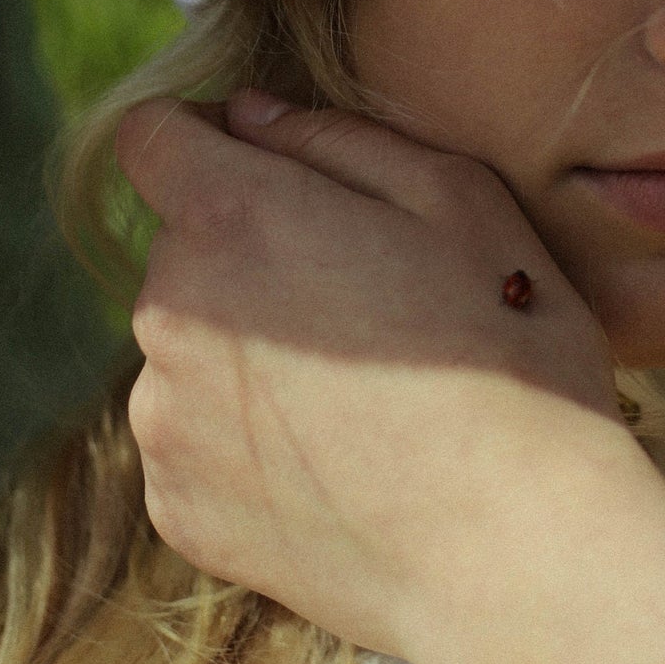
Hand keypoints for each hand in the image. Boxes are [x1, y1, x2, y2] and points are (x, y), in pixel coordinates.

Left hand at [119, 93, 622, 663]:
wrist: (513, 548)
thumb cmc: (509, 357)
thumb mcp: (459, 200)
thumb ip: (335, 139)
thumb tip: (246, 114)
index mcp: (233, 217)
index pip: (151, 137)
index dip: (208, 138)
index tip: (275, 171)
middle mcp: (170, 313)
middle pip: (185, 249)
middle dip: (255, 253)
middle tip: (372, 302)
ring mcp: (164, 420)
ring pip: (192, 349)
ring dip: (253, 353)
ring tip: (365, 400)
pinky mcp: (176, 508)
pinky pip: (198, 443)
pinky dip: (253, 443)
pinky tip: (343, 465)